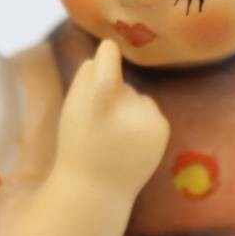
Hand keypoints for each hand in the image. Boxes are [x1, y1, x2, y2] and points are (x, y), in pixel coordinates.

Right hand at [55, 40, 168, 190]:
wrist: (99, 190)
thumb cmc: (79, 143)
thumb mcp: (72, 109)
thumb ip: (87, 77)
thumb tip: (109, 50)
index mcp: (96, 106)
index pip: (104, 69)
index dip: (107, 55)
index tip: (108, 45)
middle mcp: (125, 111)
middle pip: (117, 82)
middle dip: (109, 93)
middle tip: (97, 125)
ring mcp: (147, 119)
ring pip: (134, 95)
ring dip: (126, 107)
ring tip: (115, 137)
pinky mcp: (162, 127)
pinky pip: (148, 108)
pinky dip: (140, 119)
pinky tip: (130, 140)